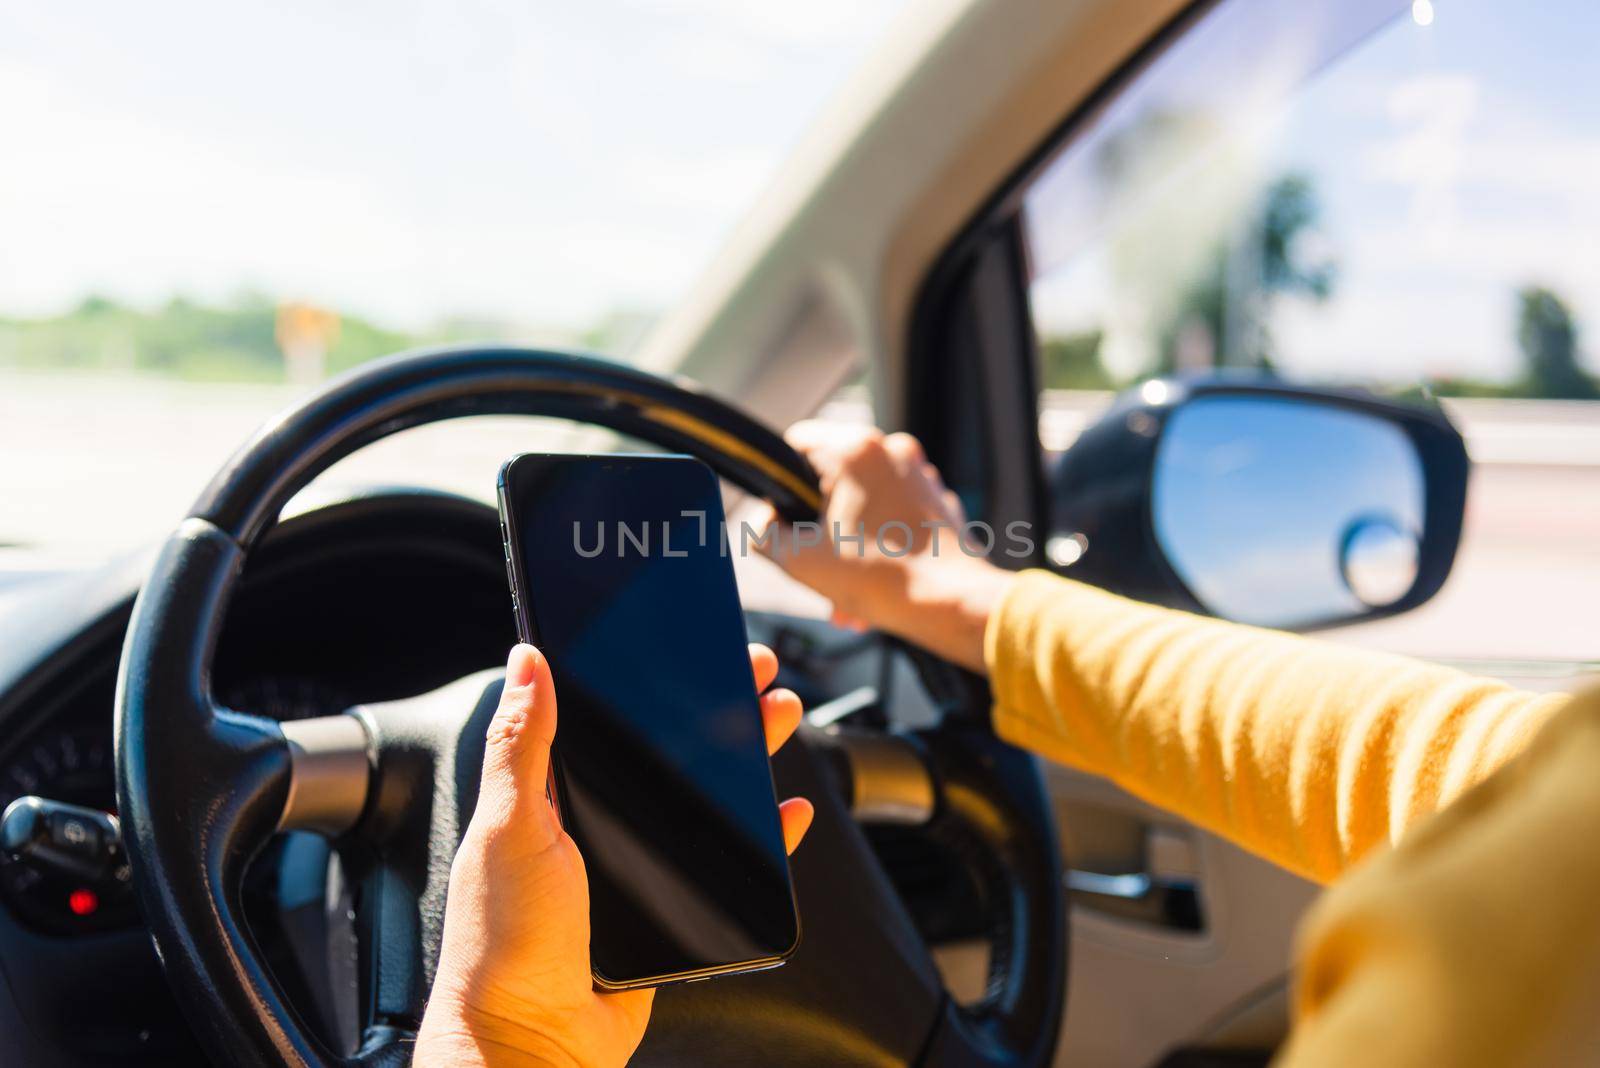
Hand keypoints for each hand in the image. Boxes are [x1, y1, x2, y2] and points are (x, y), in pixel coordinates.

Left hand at [415, 643, 813, 1066]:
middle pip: (668, 752)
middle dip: (716, 707)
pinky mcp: (671, 907)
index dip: (650, 679)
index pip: (608, 720)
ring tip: (780, 716)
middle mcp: (595, 825)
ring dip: (747, 756)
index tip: (689, 645)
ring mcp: (637, 866)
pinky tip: (789, 811)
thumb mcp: (511, 828)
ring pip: (704, 798)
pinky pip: (728, 862)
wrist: (536, 1042)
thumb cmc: (506, 943)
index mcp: (552, 796)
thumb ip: (521, 745)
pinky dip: (766, 837)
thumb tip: (524, 660)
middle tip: (754, 671)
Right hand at [763, 422, 1010, 671]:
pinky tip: (877, 585)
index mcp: (855, 450)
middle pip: (832, 478)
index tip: (785, 520)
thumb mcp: (798, 560)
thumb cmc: (881, 579)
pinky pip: (895, 515)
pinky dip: (880, 544)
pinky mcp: (939, 501)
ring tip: (846, 594)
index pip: (796, 443)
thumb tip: (765, 522)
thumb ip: (764, 532)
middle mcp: (893, 450)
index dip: (781, 482)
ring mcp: (921, 475)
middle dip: (819, 528)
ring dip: (848, 543)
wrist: (953, 606)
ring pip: (864, 501)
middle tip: (816, 568)